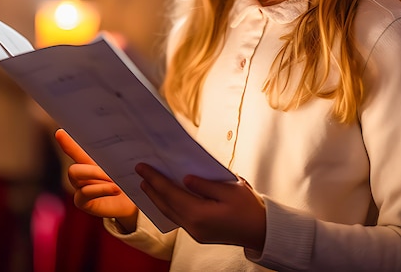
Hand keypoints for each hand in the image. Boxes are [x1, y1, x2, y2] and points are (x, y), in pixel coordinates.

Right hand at [55, 129, 137, 226]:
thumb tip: (125, 138)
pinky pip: (83, 193)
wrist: (132, 202)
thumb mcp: (123, 163)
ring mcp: (79, 187)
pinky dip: (101, 189)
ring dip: (97, 176)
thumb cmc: (126, 179)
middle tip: (110, 172)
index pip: (75, 149)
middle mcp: (80, 173)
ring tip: (116, 181)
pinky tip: (116, 189)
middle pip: (73, 166)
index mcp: (89, 160)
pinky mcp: (82, 201)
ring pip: (76, 175)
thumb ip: (119, 154)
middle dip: (91, 168)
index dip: (66, 142)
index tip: (59, 132)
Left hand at [136, 163, 266, 251]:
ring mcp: (196, 233)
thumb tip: (185, 179)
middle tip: (140, 172)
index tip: (142, 167)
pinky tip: (166, 198)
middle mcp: (193, 226)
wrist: (261, 231)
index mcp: (200, 214)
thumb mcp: (230, 189)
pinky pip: (178, 218)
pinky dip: (169, 206)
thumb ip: (205, 184)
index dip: (155, 179)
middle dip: (151, 188)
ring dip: (157, 198)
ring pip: (170, 213)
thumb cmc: (248, 208)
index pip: (170, 193)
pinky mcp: (199, 233)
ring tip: (147, 185)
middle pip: (166, 205)